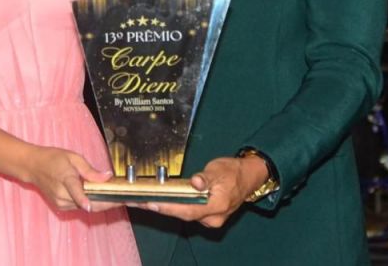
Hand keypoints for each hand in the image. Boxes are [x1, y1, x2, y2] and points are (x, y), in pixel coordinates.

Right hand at [23, 146, 113, 211]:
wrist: (33, 167)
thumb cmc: (53, 158)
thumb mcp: (73, 157)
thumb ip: (90, 170)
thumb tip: (107, 176)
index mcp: (65, 179)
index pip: (75, 191)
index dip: (83, 199)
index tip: (91, 204)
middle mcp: (62, 195)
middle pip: (87, 203)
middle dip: (106, 203)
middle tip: (124, 199)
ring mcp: (61, 203)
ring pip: (86, 208)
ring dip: (101, 204)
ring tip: (116, 197)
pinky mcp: (62, 207)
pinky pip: (80, 207)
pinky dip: (92, 203)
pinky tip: (101, 197)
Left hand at [142, 155, 267, 227]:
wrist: (248, 178)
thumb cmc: (233, 171)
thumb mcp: (219, 169)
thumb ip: (206, 177)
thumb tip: (196, 182)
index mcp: (218, 205)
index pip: (189, 209)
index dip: (169, 208)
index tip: (151, 203)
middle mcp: (213, 217)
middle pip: (183, 214)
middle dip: (160, 208)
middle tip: (138, 202)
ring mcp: (210, 219)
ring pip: (184, 214)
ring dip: (164, 208)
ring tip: (143, 201)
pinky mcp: (207, 216)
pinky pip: (187, 212)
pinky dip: (173, 207)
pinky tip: (159, 202)